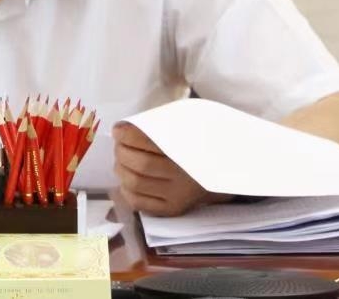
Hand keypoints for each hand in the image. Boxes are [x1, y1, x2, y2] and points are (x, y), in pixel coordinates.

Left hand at [112, 122, 227, 215]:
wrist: (220, 173)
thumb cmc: (196, 147)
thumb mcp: (185, 131)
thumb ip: (161, 127)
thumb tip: (125, 127)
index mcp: (187, 152)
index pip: (148, 143)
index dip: (128, 135)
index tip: (118, 129)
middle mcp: (183, 177)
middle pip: (140, 164)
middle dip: (122, 151)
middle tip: (119, 145)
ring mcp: (177, 197)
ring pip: (135, 184)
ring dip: (120, 168)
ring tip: (121, 160)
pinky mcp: (171, 210)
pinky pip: (138, 202)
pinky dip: (125, 189)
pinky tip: (127, 178)